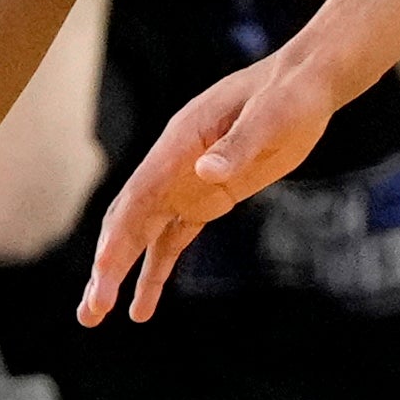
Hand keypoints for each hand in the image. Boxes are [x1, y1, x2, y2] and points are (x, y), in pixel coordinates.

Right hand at [80, 53, 336, 322]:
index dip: (117, 240)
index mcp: (179, 143)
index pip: (137, 200)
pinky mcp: (210, 198)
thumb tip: (207, 171)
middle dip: (108, 266)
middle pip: (129, 221)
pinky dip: (155, 270)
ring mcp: (188, 183)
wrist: (309, 84)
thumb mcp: (271, 116)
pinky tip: (142, 305)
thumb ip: (240, 145)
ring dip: (122, 274)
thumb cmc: (290, 94)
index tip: (102, 278)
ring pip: (144, 235)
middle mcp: (173, 166)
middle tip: (90, 312)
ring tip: (96, 315)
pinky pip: (173, 239)